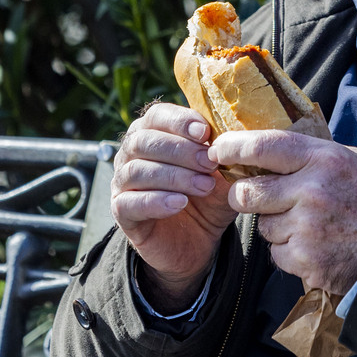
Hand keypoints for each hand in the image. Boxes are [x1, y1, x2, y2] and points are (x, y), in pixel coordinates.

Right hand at [111, 102, 236, 309]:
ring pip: (136, 170)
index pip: (157, 115)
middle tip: (210, 163)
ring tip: (204, 186)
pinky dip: (155, 201)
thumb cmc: (207, 195)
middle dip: (181, 150)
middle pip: (144, 141)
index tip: (205, 132)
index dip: (179, 121)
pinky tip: (179, 203)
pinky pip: (129, 203)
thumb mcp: (222, 172)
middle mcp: (130, 154)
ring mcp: (122, 183)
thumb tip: (235, 136)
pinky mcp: (121, 212)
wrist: (198, 241)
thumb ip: (224, 153)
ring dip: (174, 176)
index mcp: (152, 132)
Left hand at [209, 130, 356, 295]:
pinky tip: (317, 247)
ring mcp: (309, 229)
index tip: (217, 150)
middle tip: (254, 197)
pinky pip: (278, 255)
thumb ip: (309, 156)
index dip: (233, 147)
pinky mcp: (308, 261)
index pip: (263, 146)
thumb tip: (264, 148)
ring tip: (309, 226)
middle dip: (244, 196)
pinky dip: (290, 254)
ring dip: (276, 228)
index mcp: (323, 159)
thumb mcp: (350, 161)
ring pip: (263, 227)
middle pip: (247, 193)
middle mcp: (312, 191)